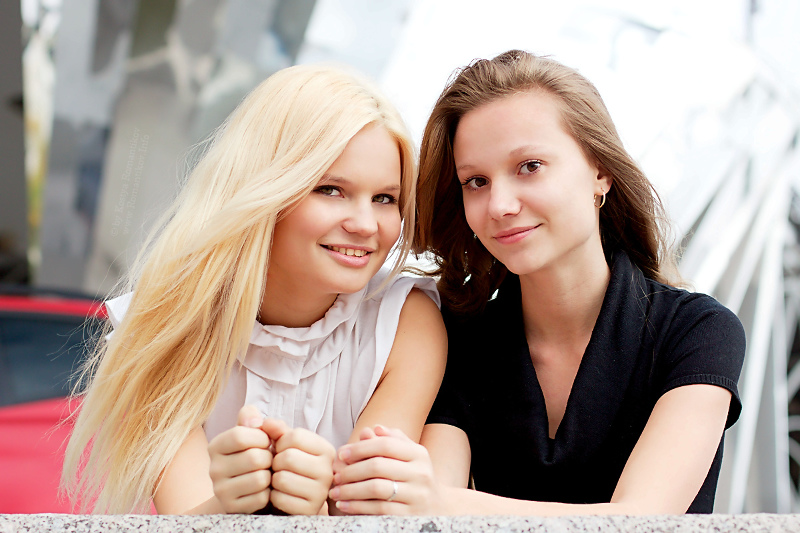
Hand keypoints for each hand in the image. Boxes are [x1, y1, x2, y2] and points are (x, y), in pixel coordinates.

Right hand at [208, 405, 272, 513]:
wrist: (248, 487)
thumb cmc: (255, 452)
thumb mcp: (255, 432)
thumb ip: (257, 420)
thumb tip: (260, 422)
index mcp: (215, 446)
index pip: (240, 435)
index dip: (262, 437)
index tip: (266, 441)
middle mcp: (213, 469)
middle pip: (254, 458)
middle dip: (269, 457)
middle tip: (268, 460)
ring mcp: (220, 491)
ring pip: (260, 479)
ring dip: (270, 475)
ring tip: (266, 473)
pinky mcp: (232, 508)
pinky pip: (261, 498)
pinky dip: (268, 492)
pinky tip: (263, 489)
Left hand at [262, 419, 335, 514]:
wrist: (297, 497)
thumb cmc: (291, 466)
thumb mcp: (287, 444)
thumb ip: (277, 430)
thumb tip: (266, 423)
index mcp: (326, 449)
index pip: (294, 436)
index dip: (280, 442)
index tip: (282, 450)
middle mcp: (328, 470)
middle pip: (288, 457)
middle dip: (276, 462)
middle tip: (279, 467)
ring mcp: (321, 492)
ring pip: (282, 479)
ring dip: (274, 480)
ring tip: (280, 480)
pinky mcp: (309, 509)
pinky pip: (280, 499)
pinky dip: (274, 496)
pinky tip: (281, 494)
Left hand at [329, 425, 447, 514]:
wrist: (438, 508)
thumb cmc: (415, 476)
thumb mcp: (409, 456)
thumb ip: (390, 440)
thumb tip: (370, 430)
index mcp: (418, 454)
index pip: (385, 445)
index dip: (360, 448)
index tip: (342, 454)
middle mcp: (420, 473)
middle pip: (378, 466)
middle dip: (351, 470)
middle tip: (335, 475)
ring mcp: (416, 495)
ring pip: (376, 489)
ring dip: (350, 490)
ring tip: (336, 491)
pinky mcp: (409, 515)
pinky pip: (378, 509)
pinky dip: (358, 507)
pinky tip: (345, 505)